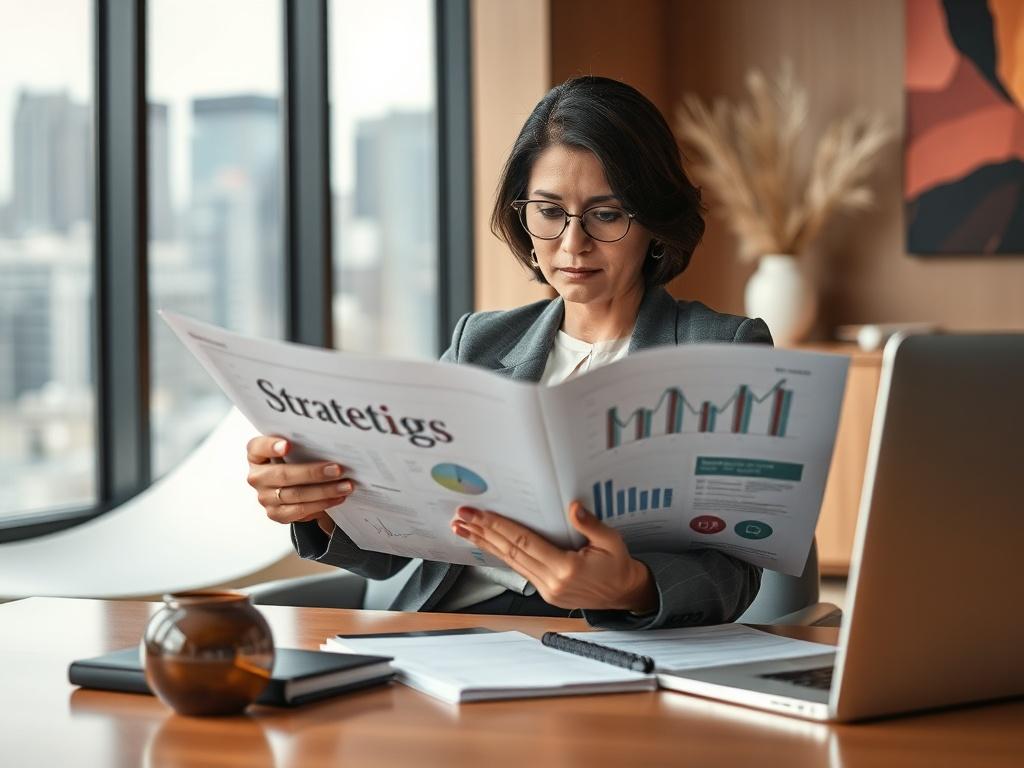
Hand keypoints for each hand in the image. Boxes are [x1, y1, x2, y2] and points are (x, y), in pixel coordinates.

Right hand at [245, 435, 355, 535]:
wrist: (291, 487)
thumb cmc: (294, 462)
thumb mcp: (294, 451)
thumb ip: (302, 446)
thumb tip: (331, 446)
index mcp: (256, 455)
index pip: (257, 447)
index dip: (271, 446)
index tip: (288, 445)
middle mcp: (257, 477)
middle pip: (283, 474)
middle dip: (313, 473)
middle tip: (337, 470)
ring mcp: (264, 497)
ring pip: (295, 495)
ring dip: (324, 491)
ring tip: (345, 486)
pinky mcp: (275, 514)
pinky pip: (299, 511)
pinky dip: (321, 504)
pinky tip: (336, 498)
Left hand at [450, 501, 656, 613]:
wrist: (625, 594)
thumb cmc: (618, 565)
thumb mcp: (612, 540)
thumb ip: (590, 524)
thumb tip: (572, 506)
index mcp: (567, 568)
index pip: (524, 542)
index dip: (499, 527)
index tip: (478, 514)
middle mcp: (552, 582)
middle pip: (510, 552)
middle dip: (483, 533)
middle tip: (461, 517)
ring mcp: (547, 590)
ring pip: (510, 562)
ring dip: (485, 544)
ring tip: (463, 530)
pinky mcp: (545, 593)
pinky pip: (518, 570)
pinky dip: (500, 554)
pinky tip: (486, 544)